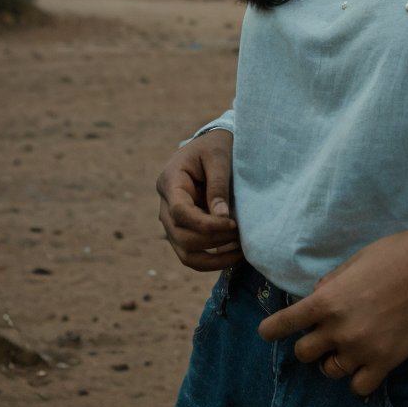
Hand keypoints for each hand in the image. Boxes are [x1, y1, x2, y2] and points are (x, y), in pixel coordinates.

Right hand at [156, 129, 243, 271]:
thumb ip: (218, 185)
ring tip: (241, 251)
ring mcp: (172, 221)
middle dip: (213, 240)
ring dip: (213, 258)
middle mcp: (165, 205)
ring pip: (185, 252)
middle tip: (241, 234)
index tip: (233, 223)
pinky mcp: (184, 231)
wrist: (210, 146)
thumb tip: (222, 217)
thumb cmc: (215, 146)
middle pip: (181, 236)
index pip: (180, 212)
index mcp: (170, 181)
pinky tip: (235, 254)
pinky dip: (213, 260)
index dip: (206, 224)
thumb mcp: (218, 157)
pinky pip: (193, 254)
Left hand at [256, 214, 407, 396]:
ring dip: (334, 360)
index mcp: (327, 299)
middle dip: (309, 343)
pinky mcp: (386, 362)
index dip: (271, 330)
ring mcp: (362, 348)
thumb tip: (316, 297)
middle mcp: (339, 328)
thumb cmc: (393, 255)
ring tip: (350, 345)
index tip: (265, 333)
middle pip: (304, 353)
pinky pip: (358, 386)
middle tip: (325, 333)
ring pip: (330, 371)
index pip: (284, 323)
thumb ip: (330, 284)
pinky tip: (366, 362)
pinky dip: (358, 377)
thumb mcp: (353, 262)